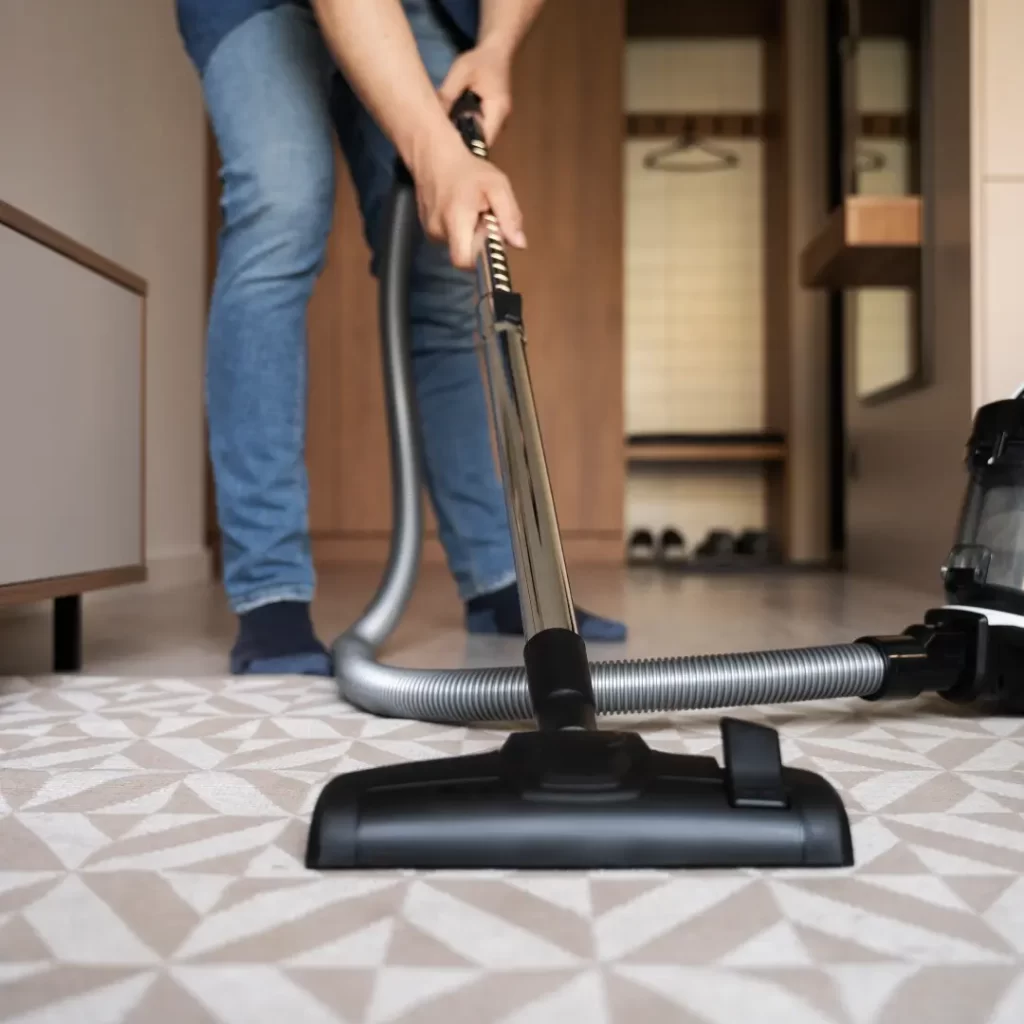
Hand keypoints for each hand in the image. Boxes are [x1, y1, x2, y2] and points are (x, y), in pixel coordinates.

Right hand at [411, 131, 525, 269]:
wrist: (435, 157)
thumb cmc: (469, 171)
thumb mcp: (498, 186)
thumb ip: (510, 216)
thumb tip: (519, 244)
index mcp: (456, 220)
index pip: (464, 261)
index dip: (480, 260)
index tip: (489, 241)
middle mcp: (438, 230)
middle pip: (465, 254)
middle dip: (479, 243)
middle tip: (485, 218)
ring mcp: (430, 232)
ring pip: (459, 246)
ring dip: (471, 234)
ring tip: (473, 211)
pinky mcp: (428, 230)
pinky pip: (450, 239)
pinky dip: (461, 230)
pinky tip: (462, 212)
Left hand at [438, 41, 513, 144]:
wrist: (495, 52)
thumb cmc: (480, 61)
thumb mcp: (461, 72)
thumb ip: (448, 93)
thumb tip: (432, 115)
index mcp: (498, 111)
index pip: (484, 141)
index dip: (466, 149)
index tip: (447, 150)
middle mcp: (501, 122)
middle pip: (480, 144)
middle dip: (462, 147)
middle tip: (440, 147)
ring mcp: (497, 123)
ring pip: (478, 139)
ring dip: (463, 140)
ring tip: (443, 141)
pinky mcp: (490, 120)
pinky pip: (477, 131)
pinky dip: (465, 132)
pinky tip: (451, 130)